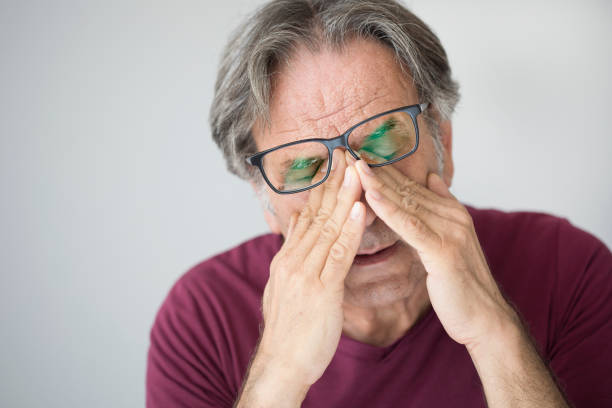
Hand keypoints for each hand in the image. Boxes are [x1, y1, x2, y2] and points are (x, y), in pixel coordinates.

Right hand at [258, 156, 365, 386]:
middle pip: (316, 214)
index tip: (337, 167)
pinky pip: (338, 255)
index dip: (323, 190)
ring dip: (344, 197)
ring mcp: (304, 273)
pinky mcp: (319, 290)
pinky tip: (360, 210)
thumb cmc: (291, 331)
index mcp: (287, 259)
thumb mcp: (286, 288)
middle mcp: (292, 260)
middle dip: (334, 183)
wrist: (282, 364)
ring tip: (358, 171)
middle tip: (348, 154)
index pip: (307, 216)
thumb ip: (293, 257)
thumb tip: (297, 230)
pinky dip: (349, 230)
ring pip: (327, 228)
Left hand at [353, 160, 518, 347]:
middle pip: (407, 189)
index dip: (384, 171)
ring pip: (407, 202)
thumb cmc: (460, 284)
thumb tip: (432, 177)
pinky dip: (388, 209)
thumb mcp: (449, 242)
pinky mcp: (443, 251)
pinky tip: (370, 196)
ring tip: (355, 166)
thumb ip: (439, 210)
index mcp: (452, 212)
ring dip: (378, 183)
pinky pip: (410, 226)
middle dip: (377, 171)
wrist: (484, 318)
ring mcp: (450, 232)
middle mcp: (453, 216)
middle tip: (350, 152)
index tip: (358, 156)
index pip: (412, 186)